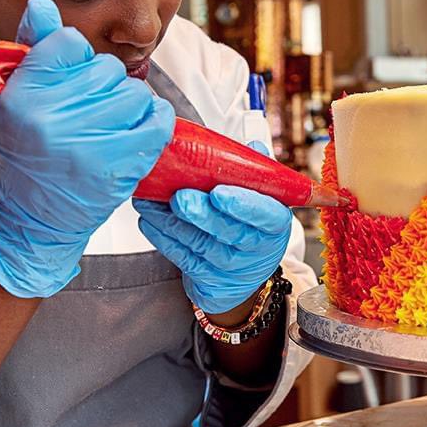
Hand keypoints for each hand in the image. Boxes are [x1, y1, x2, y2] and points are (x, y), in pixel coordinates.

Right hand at [0, 0, 174, 296]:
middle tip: (90, 110)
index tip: (73, 80)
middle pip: (108, 69)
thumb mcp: (14, 100)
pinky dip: (156, 121)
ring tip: (111, 124)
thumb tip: (43, 5)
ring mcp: (90, 142)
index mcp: (22, 95)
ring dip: (131, 105)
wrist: (32, 220)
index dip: (78, 59)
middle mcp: (53, 117)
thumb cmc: (24, 155)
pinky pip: (159, 120)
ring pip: (136, 93)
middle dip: (105, 86)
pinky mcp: (121, 164)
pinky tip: (139, 129)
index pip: (69, 43)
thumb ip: (34, 53)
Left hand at [135, 151, 291, 314]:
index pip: (266, 214)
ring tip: (151, 200)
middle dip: (201, 213)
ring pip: (199, 243)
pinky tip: (150, 220)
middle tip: (179, 197)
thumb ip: (256, 174)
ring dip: (170, 221)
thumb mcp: (263, 199)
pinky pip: (183, 258)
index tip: (218, 192)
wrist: (244, 268)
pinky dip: (163, 238)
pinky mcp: (208, 278)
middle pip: (229, 231)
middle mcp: (257, 248)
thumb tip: (253, 149)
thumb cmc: (252, 224)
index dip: (243, 204)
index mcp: (275, 223)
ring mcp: (232, 266)